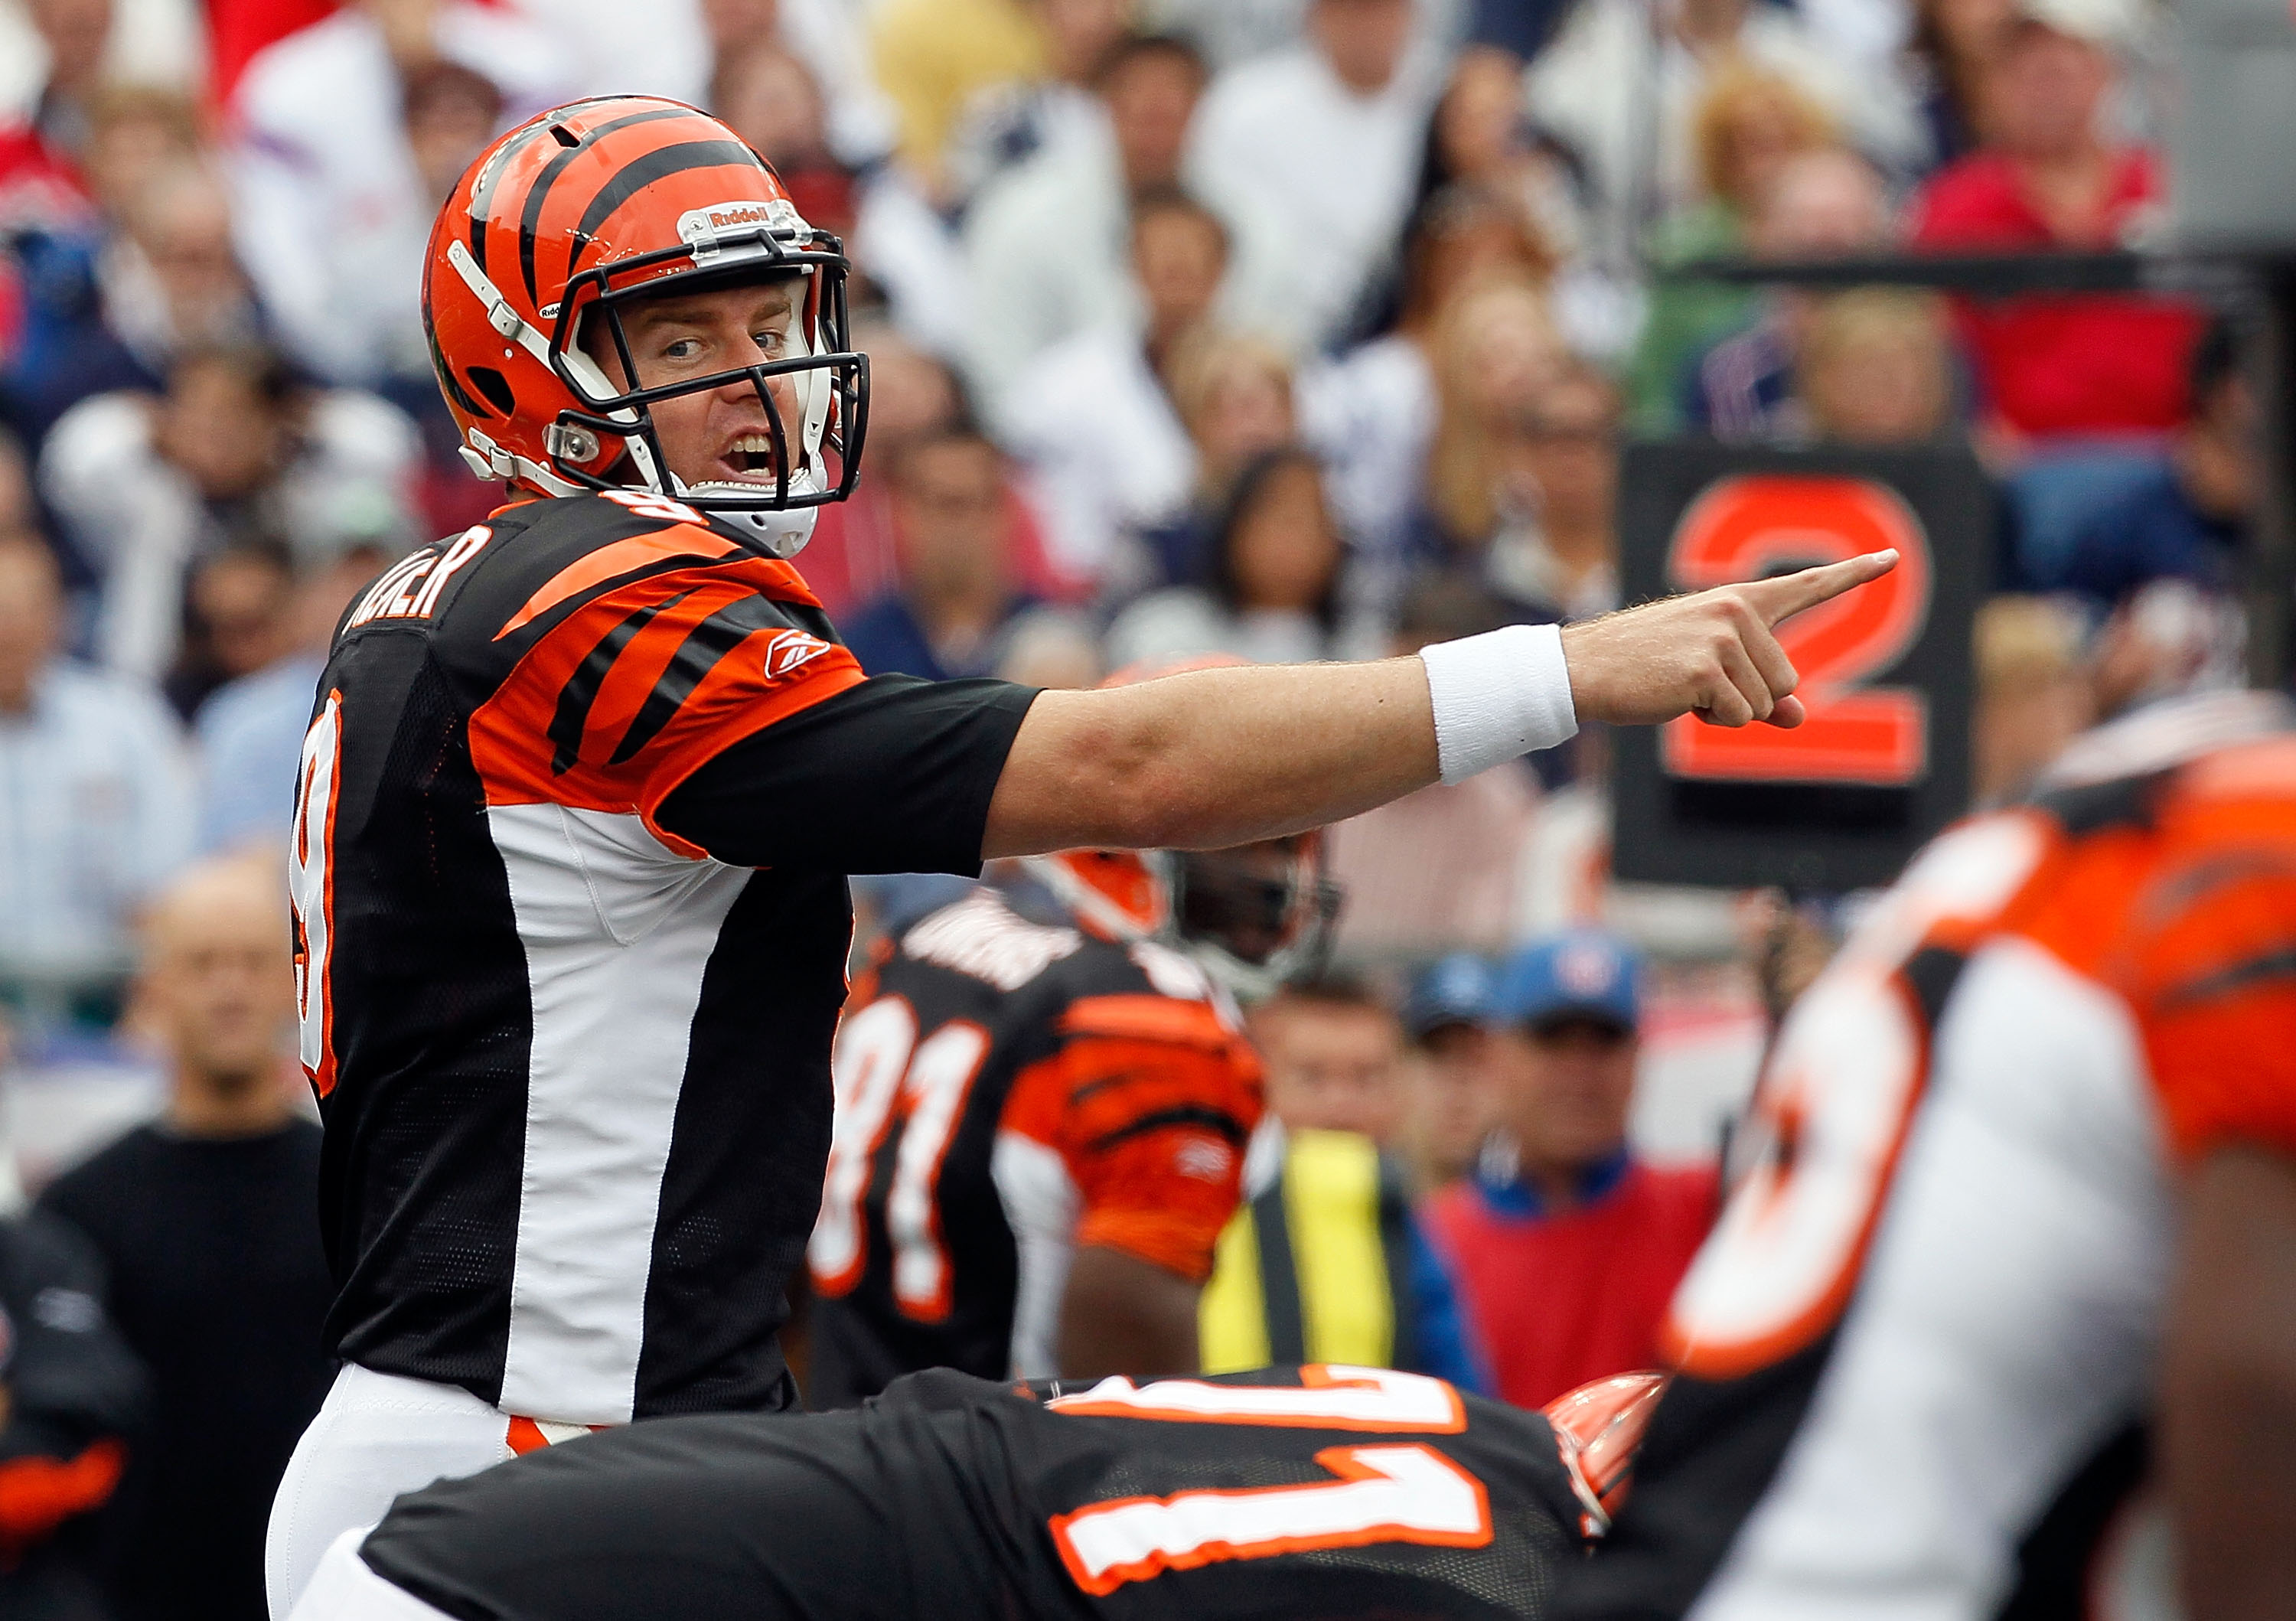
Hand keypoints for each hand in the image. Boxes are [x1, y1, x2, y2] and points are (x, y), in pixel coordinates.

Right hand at [1561, 551, 1898, 727]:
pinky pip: (1738, 716)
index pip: (1807, 586)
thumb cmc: (1646, 667)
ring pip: (1764, 704)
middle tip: (1695, 682)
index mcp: (1740, 601)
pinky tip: (1676, 698)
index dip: (1856, 575)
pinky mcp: (1706, 668)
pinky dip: (1711, 720)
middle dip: (1748, 697)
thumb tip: (1797, 718)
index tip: (1894, 558)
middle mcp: (1737, 610)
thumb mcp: (1710, 673)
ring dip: (1727, 710)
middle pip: (1787, 682)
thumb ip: (1761, 691)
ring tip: (1682, 687)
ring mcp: (1723, 637)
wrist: (1587, 667)